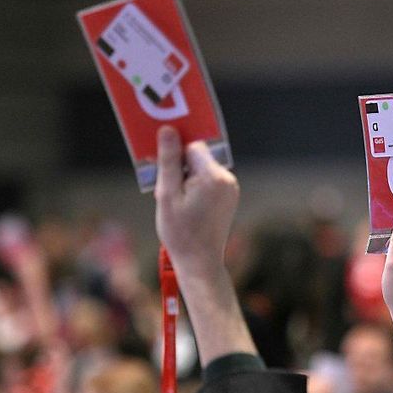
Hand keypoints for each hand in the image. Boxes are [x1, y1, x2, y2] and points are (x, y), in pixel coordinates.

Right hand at [154, 126, 238, 279]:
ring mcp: (231, 189)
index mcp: (213, 177)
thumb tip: (168, 130)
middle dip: (179, 168)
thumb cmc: (180, 233)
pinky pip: (208, 182)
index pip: (192, 146)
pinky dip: (195, 188)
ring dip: (186, 179)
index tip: (161, 166)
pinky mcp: (229, 197)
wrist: (200, 262)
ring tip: (176, 202)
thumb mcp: (167, 195)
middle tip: (166, 190)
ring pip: (202, 169)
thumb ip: (169, 161)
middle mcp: (227, 179)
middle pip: (197, 157)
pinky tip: (185, 205)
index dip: (174, 154)